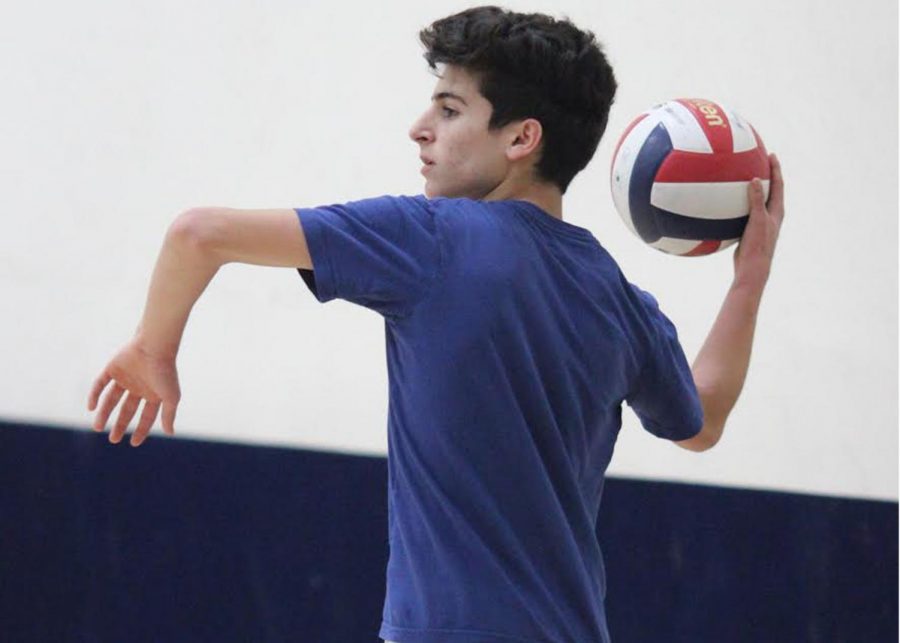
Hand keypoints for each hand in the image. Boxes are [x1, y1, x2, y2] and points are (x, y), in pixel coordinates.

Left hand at [87, 337, 180, 445]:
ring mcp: (125, 378)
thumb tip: (170, 433)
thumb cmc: (165, 372)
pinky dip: (94, 395)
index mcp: (153, 394)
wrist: (154, 346)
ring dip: (104, 413)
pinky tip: (92, 407)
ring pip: (111, 399)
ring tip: (97, 427)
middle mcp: (139, 387)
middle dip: (120, 424)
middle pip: (127, 410)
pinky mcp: (112, 369)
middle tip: (113, 439)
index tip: (133, 443)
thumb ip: (169, 415)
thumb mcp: (171, 397)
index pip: (146, 416)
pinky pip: (100, 384)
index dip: (141, 430)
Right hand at [733, 153, 784, 289]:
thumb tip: (754, 180)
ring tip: (743, 178)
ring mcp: (761, 223)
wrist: (752, 268)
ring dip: (752, 190)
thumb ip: (756, 200)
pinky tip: (724, 204)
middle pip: (771, 190)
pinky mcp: (750, 231)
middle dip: (766, 175)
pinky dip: (738, 205)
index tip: (771, 155)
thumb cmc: (758, 245)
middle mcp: (771, 216)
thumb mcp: (757, 220)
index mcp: (777, 211)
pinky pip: (744, 212)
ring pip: (758, 202)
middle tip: (759, 161)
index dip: (775, 169)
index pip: (778, 185)